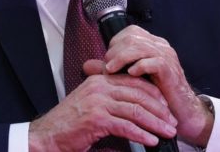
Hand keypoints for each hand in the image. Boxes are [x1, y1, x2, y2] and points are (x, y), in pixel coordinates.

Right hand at [28, 67, 177, 151]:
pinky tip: (151, 141)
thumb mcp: (91, 104)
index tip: (167, 108)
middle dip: (160, 110)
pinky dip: (141, 135)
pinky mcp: (96, 119)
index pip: (135, 83)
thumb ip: (110, 99)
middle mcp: (100, 87)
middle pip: (139, 96)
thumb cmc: (69, 124)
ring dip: (155, 124)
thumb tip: (135, 106)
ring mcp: (98, 102)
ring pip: (136, 111)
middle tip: (173, 122)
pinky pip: (126, 126)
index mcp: (100, 80)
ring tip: (167, 133)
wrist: (46, 137)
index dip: (155, 95)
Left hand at [102, 25, 214, 146]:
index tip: (107, 60)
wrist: (180, 113)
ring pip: (140, 46)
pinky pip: (154, 61)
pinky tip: (130, 74)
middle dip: (115, 51)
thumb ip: (109, 71)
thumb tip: (86, 66)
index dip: (115, 44)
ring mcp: (167, 56)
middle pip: (132, 36)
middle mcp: (160, 46)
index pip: (130, 32)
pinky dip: (139, 66)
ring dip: (121, 58)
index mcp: (151, 44)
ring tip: (111, 71)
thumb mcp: (129, 80)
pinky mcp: (171, 70)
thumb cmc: (155, 96)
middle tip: (106, 68)